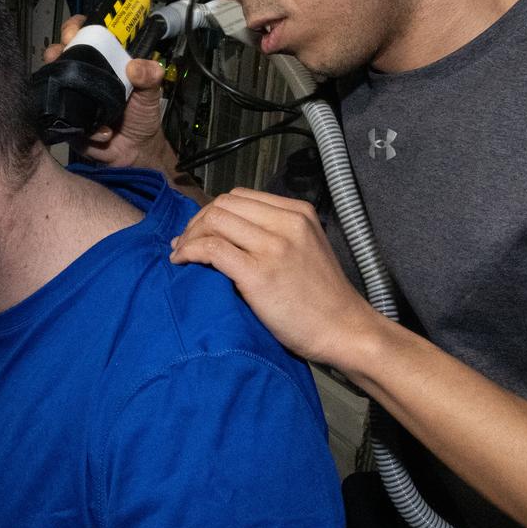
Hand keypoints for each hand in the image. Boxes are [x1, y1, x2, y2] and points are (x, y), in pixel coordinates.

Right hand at [42, 14, 173, 170]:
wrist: (133, 153)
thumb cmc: (142, 118)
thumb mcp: (151, 95)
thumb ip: (150, 78)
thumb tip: (138, 67)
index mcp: (107, 62)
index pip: (88, 34)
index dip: (78, 26)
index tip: (76, 30)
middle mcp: (86, 74)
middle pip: (63, 51)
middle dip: (57, 46)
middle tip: (61, 50)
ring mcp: (73, 94)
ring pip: (53, 77)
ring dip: (52, 73)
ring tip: (60, 75)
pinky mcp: (65, 116)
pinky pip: (58, 110)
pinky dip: (73, 116)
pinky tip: (96, 128)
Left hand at [169, 189, 379, 366]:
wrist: (345, 331)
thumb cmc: (323, 301)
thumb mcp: (306, 250)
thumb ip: (275, 235)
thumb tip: (227, 234)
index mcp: (298, 214)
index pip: (240, 196)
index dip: (213, 212)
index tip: (200, 232)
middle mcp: (287, 223)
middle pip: (224, 204)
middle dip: (197, 222)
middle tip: (185, 244)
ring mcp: (274, 246)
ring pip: (214, 221)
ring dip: (190, 237)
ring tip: (181, 255)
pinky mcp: (260, 273)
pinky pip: (212, 248)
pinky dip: (190, 252)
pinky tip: (182, 263)